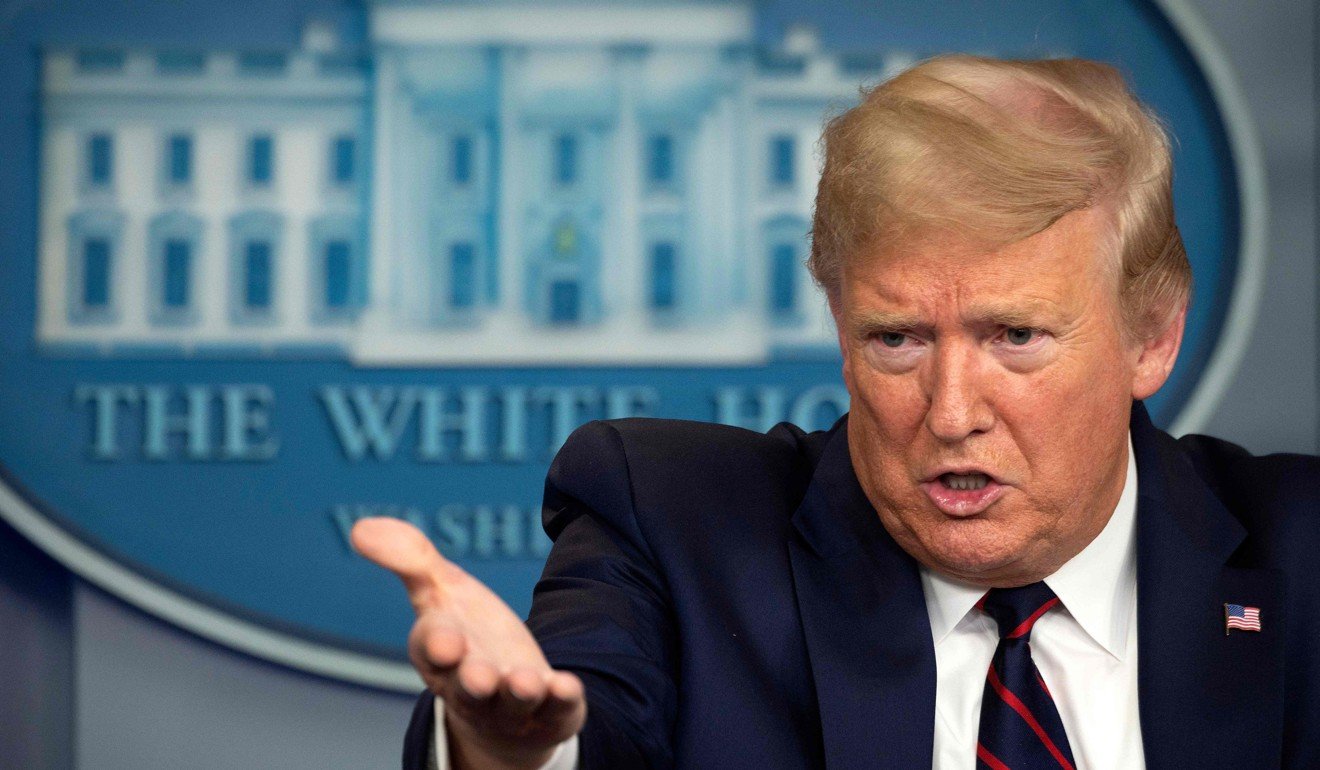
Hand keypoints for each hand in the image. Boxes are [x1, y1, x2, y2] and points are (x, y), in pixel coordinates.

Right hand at [351, 517, 585, 769]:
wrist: (506, 697)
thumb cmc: (467, 637)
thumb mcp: (442, 592)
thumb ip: (410, 560)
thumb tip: (361, 527)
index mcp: (440, 655)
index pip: (431, 649)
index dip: (436, 644)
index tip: (443, 640)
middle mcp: (472, 686)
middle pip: (468, 687)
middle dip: (472, 681)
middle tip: (478, 676)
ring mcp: (512, 704)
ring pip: (512, 702)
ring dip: (517, 692)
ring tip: (525, 682)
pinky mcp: (551, 711)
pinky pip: (557, 709)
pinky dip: (561, 699)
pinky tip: (566, 685)